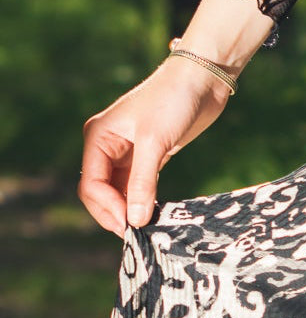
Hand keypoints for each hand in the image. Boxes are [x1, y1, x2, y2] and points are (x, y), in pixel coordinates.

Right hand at [78, 57, 232, 234]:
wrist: (201, 82)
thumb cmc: (173, 102)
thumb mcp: (155, 143)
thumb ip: (142, 182)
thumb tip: (134, 220)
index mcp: (98, 137)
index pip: (92, 184)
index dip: (108, 208)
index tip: (130, 227)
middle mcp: (107, 146)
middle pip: (100, 191)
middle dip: (115, 213)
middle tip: (137, 235)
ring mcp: (127, 152)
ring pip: (119, 191)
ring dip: (129, 210)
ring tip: (147, 229)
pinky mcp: (148, 156)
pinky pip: (137, 186)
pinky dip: (143, 201)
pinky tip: (154, 214)